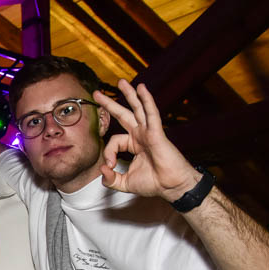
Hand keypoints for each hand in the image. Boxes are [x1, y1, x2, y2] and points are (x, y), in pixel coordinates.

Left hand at [94, 80, 201, 202]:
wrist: (171, 186)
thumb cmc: (153, 183)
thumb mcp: (125, 183)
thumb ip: (111, 179)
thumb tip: (102, 170)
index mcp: (133, 144)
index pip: (114, 141)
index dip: (108, 153)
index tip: (110, 166)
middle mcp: (140, 135)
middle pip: (123, 115)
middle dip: (110, 104)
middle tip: (97, 94)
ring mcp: (149, 132)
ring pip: (137, 109)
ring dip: (129, 94)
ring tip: (121, 82)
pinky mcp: (156, 132)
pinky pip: (151, 113)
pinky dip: (146, 100)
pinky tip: (142, 88)